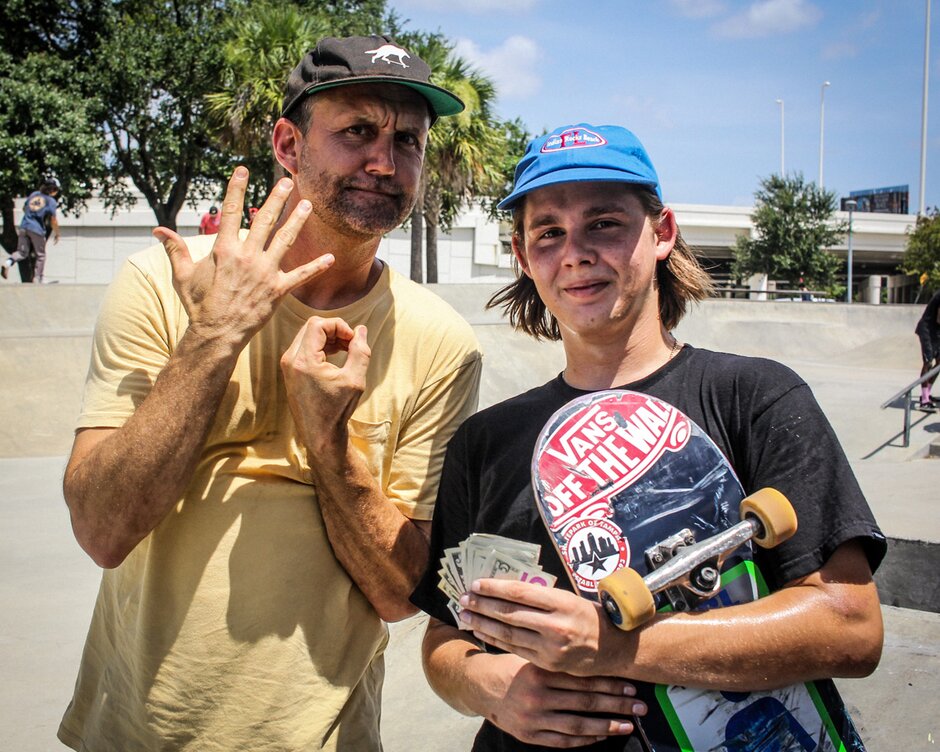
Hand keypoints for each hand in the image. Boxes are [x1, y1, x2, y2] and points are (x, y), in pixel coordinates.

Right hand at [153, 166, 333, 348]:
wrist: (216, 333)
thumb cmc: (199, 305)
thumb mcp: (184, 275)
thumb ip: (175, 250)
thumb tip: (157, 230)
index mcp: (224, 249)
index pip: (231, 211)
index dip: (237, 189)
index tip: (243, 170)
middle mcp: (247, 256)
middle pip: (264, 220)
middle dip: (276, 198)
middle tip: (287, 182)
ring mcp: (265, 272)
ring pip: (285, 240)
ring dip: (298, 221)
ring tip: (308, 205)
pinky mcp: (278, 290)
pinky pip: (301, 276)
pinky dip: (316, 267)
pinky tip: (330, 258)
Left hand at [280, 316, 370, 456]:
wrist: (319, 434)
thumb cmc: (337, 409)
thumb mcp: (355, 380)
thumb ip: (360, 351)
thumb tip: (361, 329)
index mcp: (303, 361)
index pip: (318, 325)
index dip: (339, 326)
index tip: (353, 339)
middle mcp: (290, 360)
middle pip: (312, 327)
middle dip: (334, 330)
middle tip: (352, 343)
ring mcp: (288, 365)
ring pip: (308, 335)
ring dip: (329, 337)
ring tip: (347, 349)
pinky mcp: (290, 370)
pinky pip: (305, 346)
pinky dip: (321, 346)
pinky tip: (337, 355)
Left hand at [459, 579, 630, 676]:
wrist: (611, 648)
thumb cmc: (587, 616)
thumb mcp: (568, 598)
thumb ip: (540, 596)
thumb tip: (505, 589)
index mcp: (561, 602)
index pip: (520, 592)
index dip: (495, 588)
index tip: (476, 584)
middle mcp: (555, 624)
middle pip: (509, 613)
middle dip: (482, 605)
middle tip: (463, 599)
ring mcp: (550, 646)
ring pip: (508, 633)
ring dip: (483, 623)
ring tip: (466, 614)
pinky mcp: (546, 662)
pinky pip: (514, 649)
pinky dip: (494, 639)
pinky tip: (481, 631)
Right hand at [474, 652, 644, 747]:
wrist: (480, 685)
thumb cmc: (513, 665)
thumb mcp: (533, 654)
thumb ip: (559, 658)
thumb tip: (596, 655)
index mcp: (541, 671)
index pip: (583, 680)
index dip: (609, 684)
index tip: (631, 686)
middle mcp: (538, 695)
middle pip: (585, 702)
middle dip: (616, 705)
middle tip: (640, 706)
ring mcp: (534, 718)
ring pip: (578, 724)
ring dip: (607, 725)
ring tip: (628, 725)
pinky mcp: (530, 735)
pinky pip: (563, 740)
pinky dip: (584, 739)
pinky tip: (601, 735)